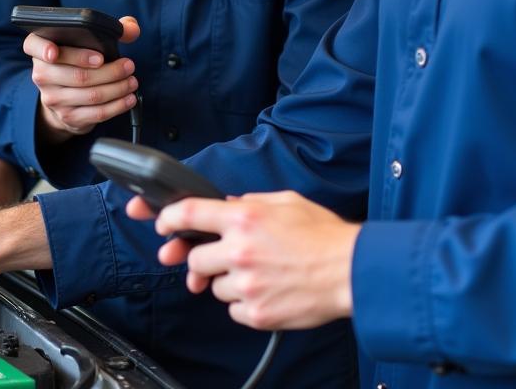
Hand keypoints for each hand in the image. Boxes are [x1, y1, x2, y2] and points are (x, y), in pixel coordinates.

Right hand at [27, 15, 140, 142]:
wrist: (64, 96)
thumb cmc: (78, 60)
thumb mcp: (84, 40)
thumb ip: (110, 28)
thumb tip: (130, 28)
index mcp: (40, 49)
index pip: (34, 45)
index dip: (44, 49)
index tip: (55, 52)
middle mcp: (41, 74)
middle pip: (77, 74)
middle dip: (109, 70)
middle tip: (128, 65)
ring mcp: (53, 98)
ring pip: (91, 95)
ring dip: (117, 88)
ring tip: (132, 81)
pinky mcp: (67, 117)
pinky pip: (96, 113)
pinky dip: (117, 105)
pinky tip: (129, 98)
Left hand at [144, 191, 359, 330]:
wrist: (352, 271)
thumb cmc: (322, 234)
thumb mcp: (283, 202)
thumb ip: (248, 202)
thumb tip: (225, 206)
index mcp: (242, 218)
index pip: (187, 214)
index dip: (167, 219)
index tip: (163, 226)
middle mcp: (239, 251)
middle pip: (193, 259)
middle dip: (201, 259)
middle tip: (220, 259)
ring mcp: (247, 284)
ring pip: (214, 287)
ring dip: (227, 282)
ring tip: (258, 274)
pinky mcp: (258, 313)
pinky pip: (233, 310)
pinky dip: (244, 304)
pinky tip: (267, 291)